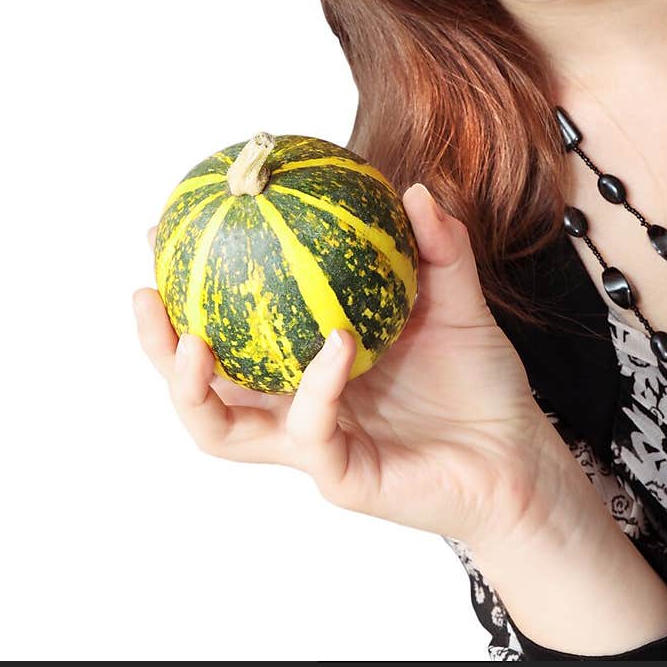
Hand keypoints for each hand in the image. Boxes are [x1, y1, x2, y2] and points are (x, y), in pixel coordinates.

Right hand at [132, 184, 564, 548]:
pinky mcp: (341, 477)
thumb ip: (437, 247)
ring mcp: (311, 447)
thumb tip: (416, 188)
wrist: (520, 454)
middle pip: (197, 388)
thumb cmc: (478, 381)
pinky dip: (315, 385)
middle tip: (145, 291)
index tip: (164, 230)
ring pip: (223, 432)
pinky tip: (331, 343)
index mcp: (301, 364)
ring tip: (193, 339)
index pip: (227, 328)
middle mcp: (292, 407)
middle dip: (157, 346)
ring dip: (196, 387)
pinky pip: (312, 432)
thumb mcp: (457, 301)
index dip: (187, 287)